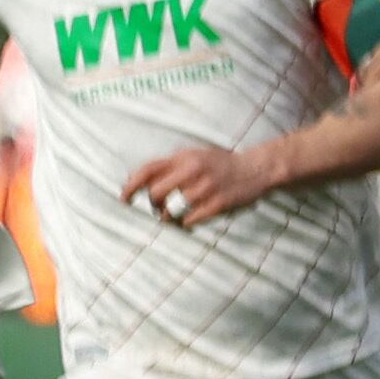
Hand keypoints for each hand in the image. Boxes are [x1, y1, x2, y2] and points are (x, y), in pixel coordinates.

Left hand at [120, 145, 270, 229]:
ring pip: (172, 210)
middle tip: (159, 208)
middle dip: (153, 205)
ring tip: (175, 214)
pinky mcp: (218, 204)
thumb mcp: (193, 156)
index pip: (148, 170)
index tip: (123, 199)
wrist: (256, 169)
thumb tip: (136, 181)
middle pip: (155, 193)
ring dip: (169, 216)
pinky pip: (189, 220)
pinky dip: (186, 222)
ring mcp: (206, 188)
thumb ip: (168, 166)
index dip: (131, 186)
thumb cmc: (219, 164)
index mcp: (184, 157)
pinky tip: (190, 218)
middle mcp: (193, 170)